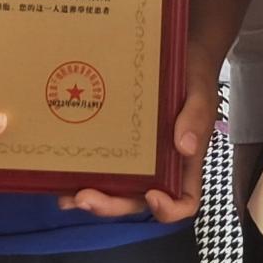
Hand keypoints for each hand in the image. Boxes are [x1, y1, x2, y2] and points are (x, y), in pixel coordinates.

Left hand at [59, 49, 221, 225]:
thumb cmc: (193, 77)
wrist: (179, 53)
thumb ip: (196, 118)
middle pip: (138, 202)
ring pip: (116, 191)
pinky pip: (102, 167)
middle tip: (85, 198)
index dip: (169, 209)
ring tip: (68, 197)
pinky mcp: (117, 144)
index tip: (152, 196)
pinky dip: (82, 177)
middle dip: (112, 206)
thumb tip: (185, 146)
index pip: (184, 201)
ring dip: (92, 198)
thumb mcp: (201, 93)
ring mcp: (137, 159)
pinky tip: (62, 177)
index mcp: (184, 162)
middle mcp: (159, 168)